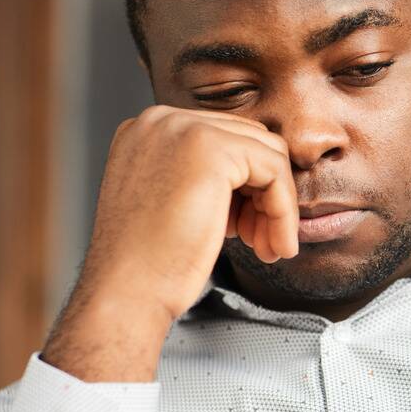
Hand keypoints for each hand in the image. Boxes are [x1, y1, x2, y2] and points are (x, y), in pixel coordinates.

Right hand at [41, 105, 297, 380]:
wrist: (127, 291)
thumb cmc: (148, 263)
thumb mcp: (172, 202)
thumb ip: (203, 177)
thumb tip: (256, 176)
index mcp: (149, 131)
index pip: (223, 141)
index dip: (244, 189)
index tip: (244, 230)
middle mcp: (162, 120)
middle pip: (248, 142)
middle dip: (262, 195)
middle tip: (261, 240)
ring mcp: (185, 128)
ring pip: (267, 155)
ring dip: (277, 206)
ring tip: (268, 247)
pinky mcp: (212, 148)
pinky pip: (274, 171)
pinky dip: (283, 211)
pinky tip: (275, 245)